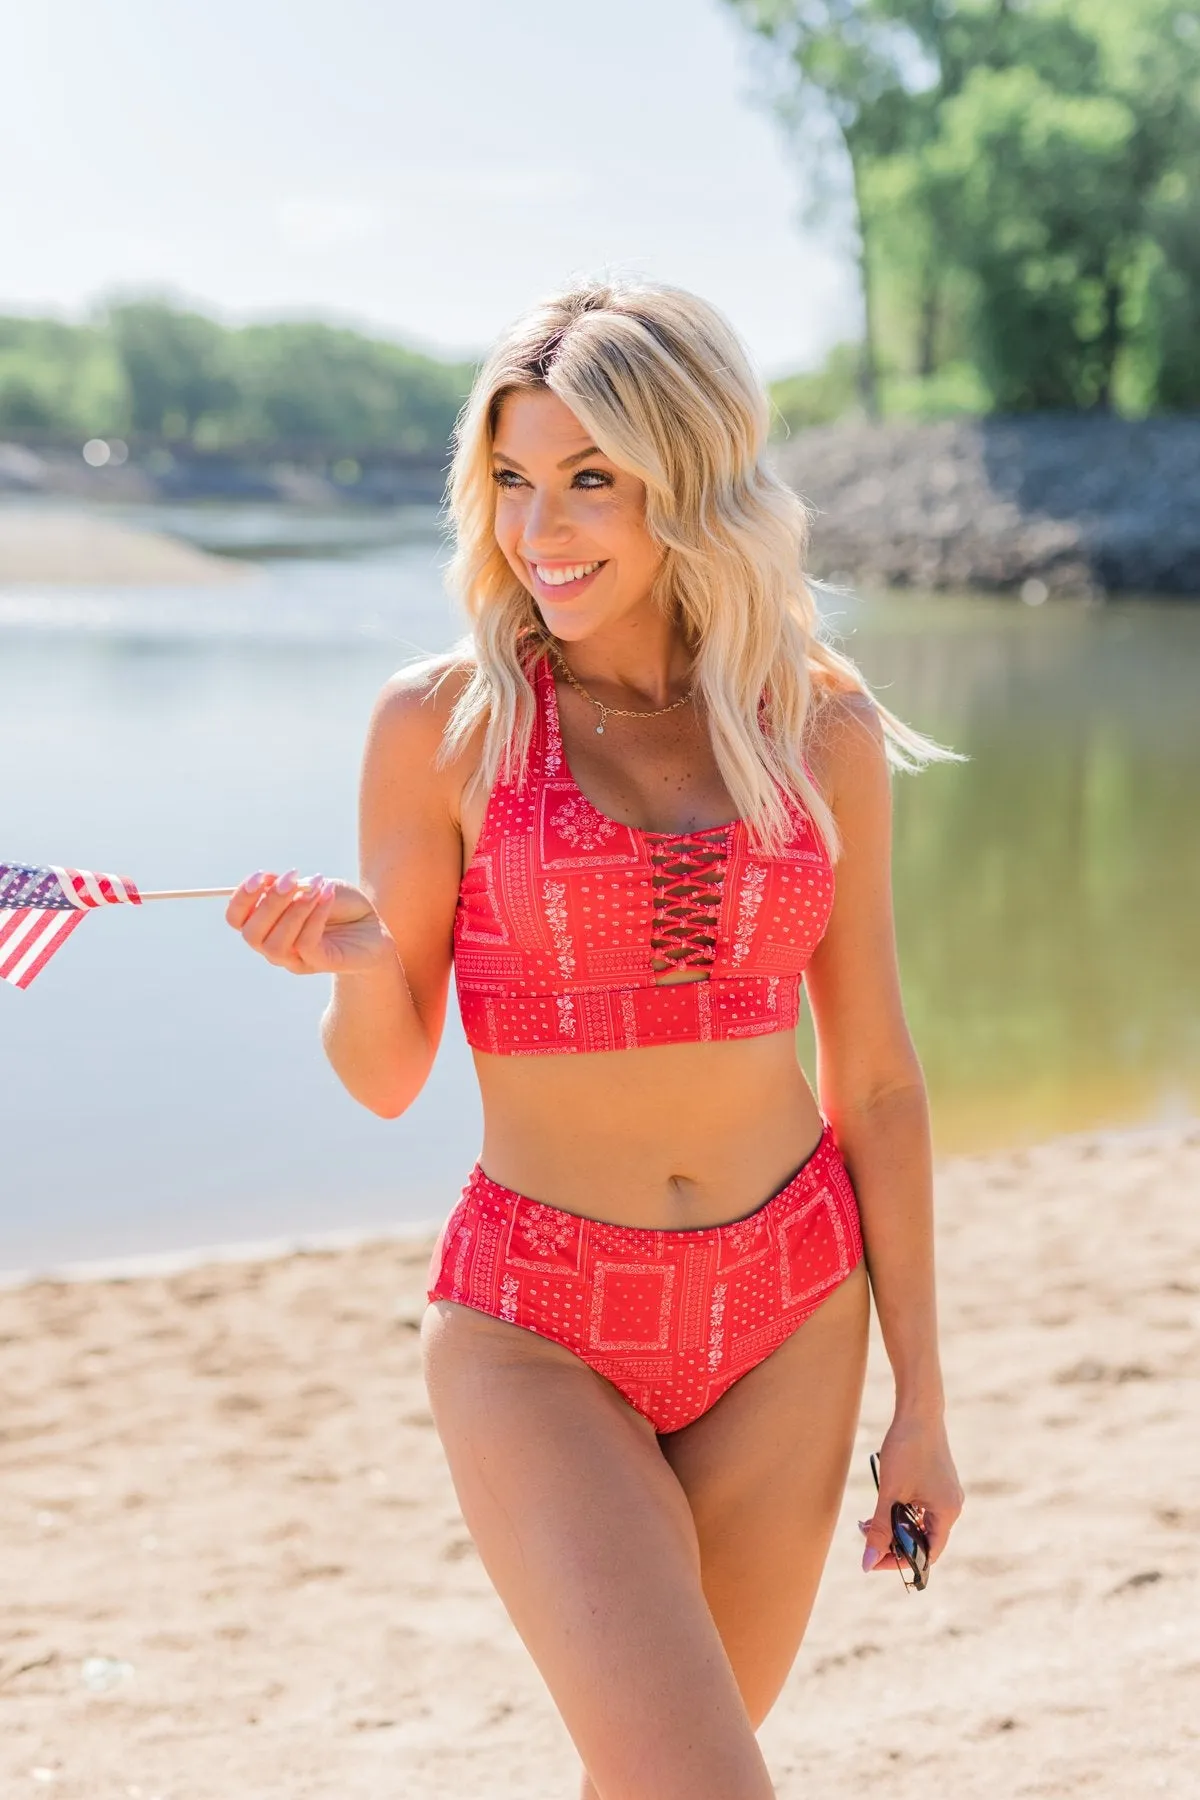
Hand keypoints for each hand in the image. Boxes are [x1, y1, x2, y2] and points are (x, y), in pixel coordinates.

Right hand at [224, 869, 393, 975]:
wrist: (374, 928)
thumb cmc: (341, 906)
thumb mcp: (315, 886)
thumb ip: (292, 886)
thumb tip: (267, 880)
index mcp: (266, 926)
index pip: (236, 919)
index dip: (241, 898)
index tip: (261, 875)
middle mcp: (274, 947)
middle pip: (251, 933)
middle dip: (268, 902)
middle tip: (291, 876)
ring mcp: (296, 960)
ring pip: (276, 944)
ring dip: (293, 910)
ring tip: (316, 886)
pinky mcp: (320, 964)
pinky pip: (306, 945)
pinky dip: (314, 917)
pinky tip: (326, 895)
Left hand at [858, 1413, 962, 1575]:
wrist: (918, 1409)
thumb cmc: (907, 1448)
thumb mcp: (890, 1493)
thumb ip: (880, 1529)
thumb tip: (867, 1562)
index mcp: (946, 1512)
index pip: (927, 1554)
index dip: (901, 1562)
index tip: (874, 1561)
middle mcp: (951, 1506)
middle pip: (923, 1540)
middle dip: (894, 1544)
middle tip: (866, 1540)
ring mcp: (946, 1494)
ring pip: (919, 1524)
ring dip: (894, 1528)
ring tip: (867, 1523)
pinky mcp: (938, 1483)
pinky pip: (921, 1509)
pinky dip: (901, 1512)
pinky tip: (881, 1507)